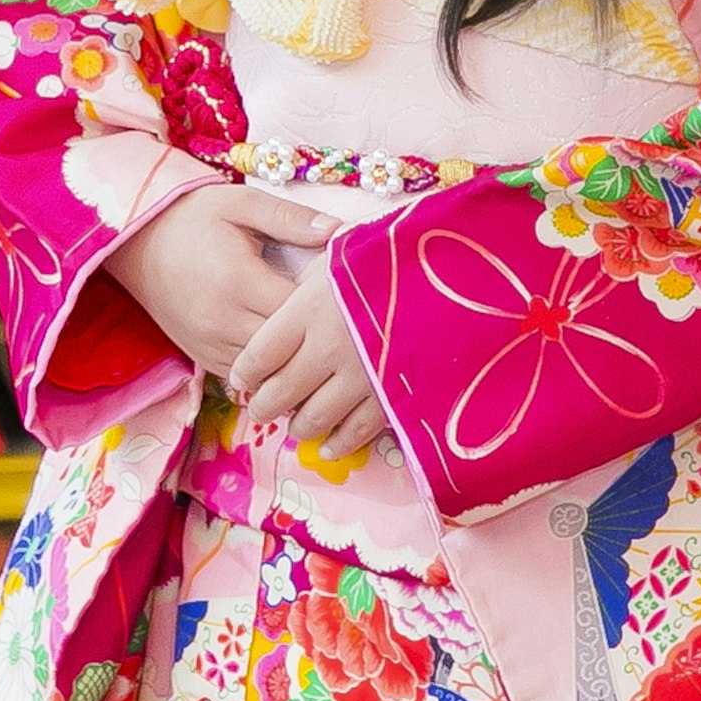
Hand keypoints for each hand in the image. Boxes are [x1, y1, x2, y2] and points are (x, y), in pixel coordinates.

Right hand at [100, 185, 333, 382]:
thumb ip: (291, 219)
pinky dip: (270, 373)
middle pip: (289, 351)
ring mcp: (210, 345)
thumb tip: (340, 233)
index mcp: (238, 281)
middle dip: (317, 341)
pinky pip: (247, 380)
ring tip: (321, 347)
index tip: (347, 295)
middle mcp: (223, 321)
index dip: (328, 307)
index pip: (299, 313)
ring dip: (295, 363)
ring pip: (269, 374)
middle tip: (343, 326)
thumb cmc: (192, 217)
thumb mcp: (241, 204)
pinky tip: (289, 358)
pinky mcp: (202, 359)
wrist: (134, 241)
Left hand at [232, 272, 389, 455]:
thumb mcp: (343, 254)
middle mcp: (329, 347)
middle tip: (260, 408)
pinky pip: (356, 431)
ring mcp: (361, 376)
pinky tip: (329, 445)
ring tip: (294, 424)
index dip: (245, 373)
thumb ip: (312, 284)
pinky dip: (338, 442)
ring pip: (313, 418)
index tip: (241, 379)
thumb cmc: (396, 255)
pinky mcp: (392, 396)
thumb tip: (288, 302)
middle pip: (280, 392)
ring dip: (298, 426)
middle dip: (264, 406)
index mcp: (309, 308)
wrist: (459, 275)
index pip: (259, 354)